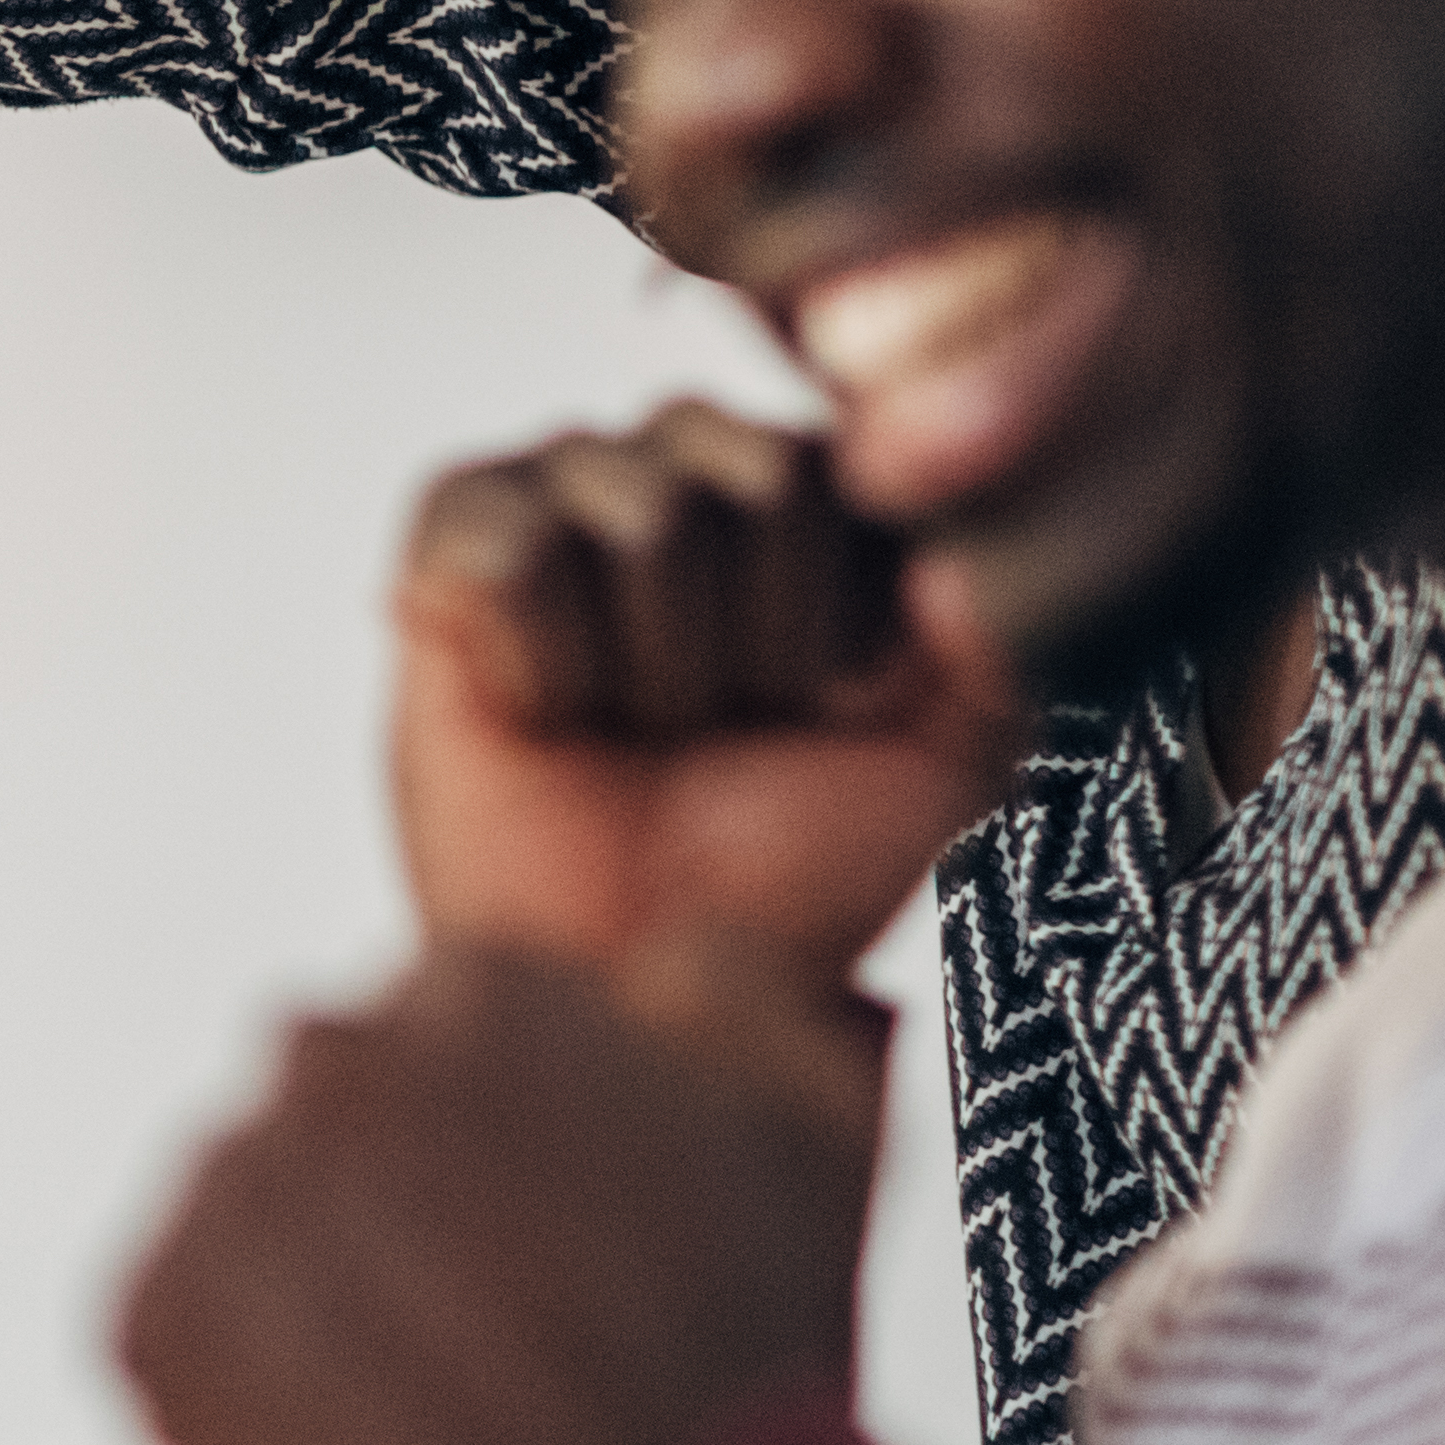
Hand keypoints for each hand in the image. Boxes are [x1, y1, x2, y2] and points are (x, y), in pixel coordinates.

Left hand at [118, 939, 879, 1444]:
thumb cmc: (746, 1368)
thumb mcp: (813, 1121)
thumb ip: (720, 987)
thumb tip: (647, 956)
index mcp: (476, 988)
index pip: (442, 1031)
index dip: (503, 1144)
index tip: (545, 1226)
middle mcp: (327, 1061)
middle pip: (339, 1115)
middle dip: (401, 1202)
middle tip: (494, 1323)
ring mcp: (230, 1191)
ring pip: (258, 1221)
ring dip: (323, 1294)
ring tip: (443, 1400)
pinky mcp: (153, 1324)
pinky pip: (179, 1334)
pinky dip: (246, 1391)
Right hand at [389, 402, 1021, 983]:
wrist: (634, 977)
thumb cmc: (790, 876)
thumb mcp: (944, 773)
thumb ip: (996, 655)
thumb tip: (954, 565)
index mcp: (812, 500)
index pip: (860, 469)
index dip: (853, 611)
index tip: (834, 706)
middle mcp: (688, 467)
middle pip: (755, 470)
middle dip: (757, 632)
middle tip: (718, 722)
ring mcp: (561, 490)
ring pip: (638, 506)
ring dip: (652, 661)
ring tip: (630, 722)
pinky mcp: (448, 540)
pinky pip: (511, 548)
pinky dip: (540, 662)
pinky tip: (540, 711)